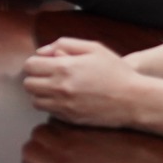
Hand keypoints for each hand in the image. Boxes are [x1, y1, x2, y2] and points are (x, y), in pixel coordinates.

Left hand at [22, 37, 140, 127]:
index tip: (44, 63)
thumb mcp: (93, 48)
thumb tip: (43, 51)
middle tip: (48, 75)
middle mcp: (60, 88)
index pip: (29, 66)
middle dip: (35, 77)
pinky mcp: (70, 119)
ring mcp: (64, 106)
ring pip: (35, 101)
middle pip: (28, 84)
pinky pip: (49, 112)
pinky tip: (65, 98)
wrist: (134, 100)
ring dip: (41, 93)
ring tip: (56, 87)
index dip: (35, 62)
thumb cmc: (116, 71)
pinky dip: (51, 105)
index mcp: (64, 68)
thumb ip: (64, 44)